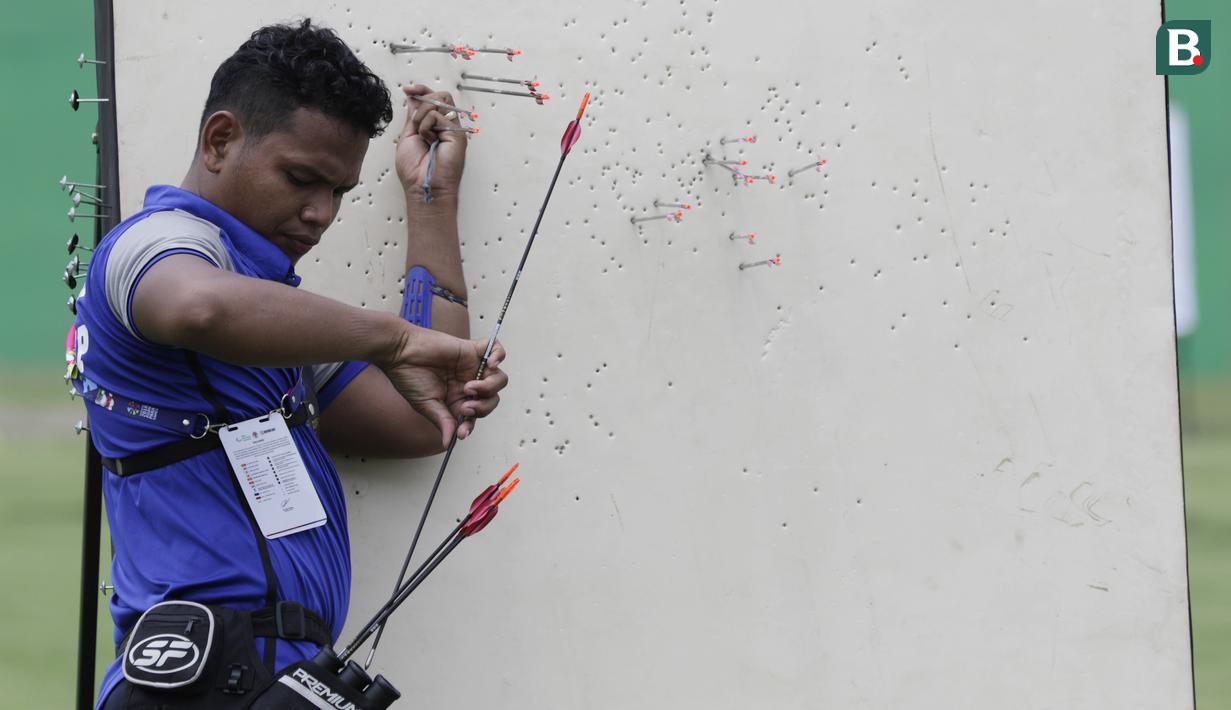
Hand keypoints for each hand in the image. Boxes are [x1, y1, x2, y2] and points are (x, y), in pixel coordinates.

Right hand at [379, 325, 506, 446]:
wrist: (400, 352)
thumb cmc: (409, 377)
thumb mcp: (427, 405)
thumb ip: (443, 421)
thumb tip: (448, 444)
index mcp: (458, 399)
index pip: (477, 415)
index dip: (472, 423)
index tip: (463, 430)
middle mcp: (469, 384)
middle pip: (492, 399)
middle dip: (482, 407)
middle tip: (465, 406)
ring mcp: (473, 367)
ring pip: (499, 379)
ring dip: (489, 387)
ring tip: (469, 387)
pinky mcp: (472, 349)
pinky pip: (497, 350)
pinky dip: (499, 356)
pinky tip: (490, 364)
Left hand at [395, 84, 467, 200]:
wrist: (422, 186)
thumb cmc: (414, 169)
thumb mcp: (407, 136)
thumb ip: (413, 116)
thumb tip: (413, 98)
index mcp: (434, 126)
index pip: (432, 99)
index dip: (421, 90)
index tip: (408, 89)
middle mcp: (445, 126)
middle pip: (440, 96)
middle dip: (424, 99)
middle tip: (415, 118)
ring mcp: (452, 129)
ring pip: (441, 101)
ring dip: (423, 113)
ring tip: (420, 132)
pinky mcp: (456, 134)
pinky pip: (439, 116)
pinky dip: (426, 125)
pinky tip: (428, 140)